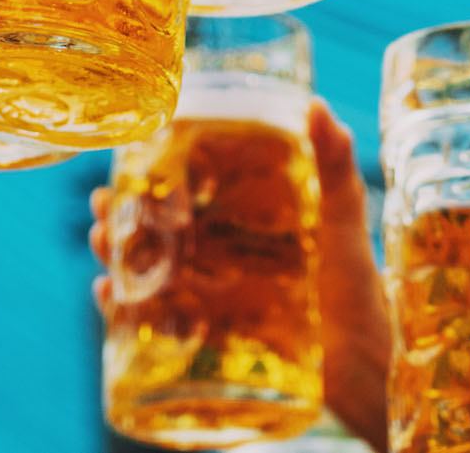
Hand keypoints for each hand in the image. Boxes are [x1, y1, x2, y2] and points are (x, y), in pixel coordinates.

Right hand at [88, 101, 391, 451]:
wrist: (367, 363)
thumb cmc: (356, 285)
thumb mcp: (342, 218)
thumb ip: (333, 165)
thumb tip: (318, 106)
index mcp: (243, 224)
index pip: (186, 191)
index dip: (152, 175)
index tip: (127, 156)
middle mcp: (218, 259)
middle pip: (154, 230)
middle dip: (121, 216)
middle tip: (102, 204)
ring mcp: (208, 301)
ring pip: (146, 273)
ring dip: (116, 257)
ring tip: (102, 244)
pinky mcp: (205, 344)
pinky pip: (152, 326)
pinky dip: (124, 313)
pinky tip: (110, 299)